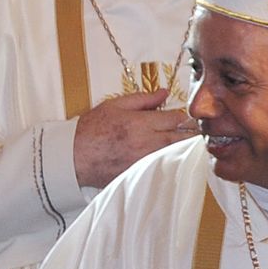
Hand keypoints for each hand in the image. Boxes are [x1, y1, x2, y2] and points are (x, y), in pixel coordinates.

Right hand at [71, 89, 194, 189]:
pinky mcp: (140, 174)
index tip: (185, 117)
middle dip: (190, 134)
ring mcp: (144, 161)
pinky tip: (170, 160)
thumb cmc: (91, 130)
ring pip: (176, 155)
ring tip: (185, 145)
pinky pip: (163, 169)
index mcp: (141, 123)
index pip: (176, 118)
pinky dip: (170, 163)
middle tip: (194, 132)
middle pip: (181, 138)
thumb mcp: (114, 105)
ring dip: (183, 149)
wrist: (73, 157)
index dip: (184, 117)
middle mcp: (146, 143)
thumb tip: (164, 93)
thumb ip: (143, 99)